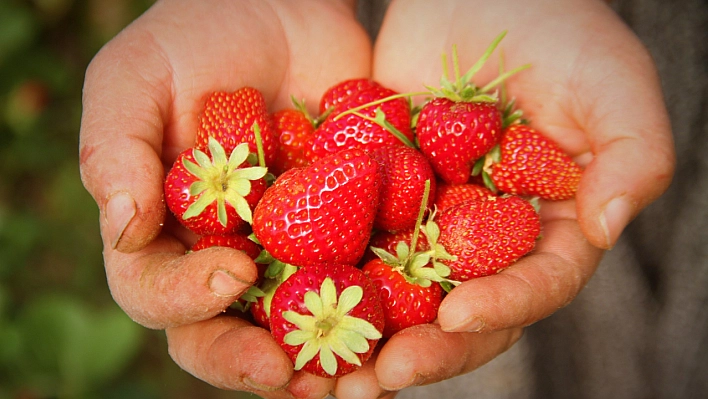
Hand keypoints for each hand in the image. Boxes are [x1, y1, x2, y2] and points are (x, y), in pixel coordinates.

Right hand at [79, 0, 371, 396]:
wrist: (277, 12)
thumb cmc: (192, 42)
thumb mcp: (136, 81)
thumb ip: (114, 152)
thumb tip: (123, 229)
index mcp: (166, 237)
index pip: (157, 293)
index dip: (185, 300)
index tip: (229, 274)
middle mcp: (224, 258)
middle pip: (227, 334)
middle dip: (254, 362)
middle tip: (290, 373)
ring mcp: (288, 253)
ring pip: (297, 328)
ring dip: (323, 360)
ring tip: (356, 376)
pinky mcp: (346, 235)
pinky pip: (362, 282)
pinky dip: (382, 310)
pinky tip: (408, 323)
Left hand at [328, 0, 674, 395]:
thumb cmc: (562, 32)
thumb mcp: (614, 86)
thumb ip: (635, 155)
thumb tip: (608, 226)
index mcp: (547, 229)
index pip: (533, 286)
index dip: (502, 308)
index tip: (458, 316)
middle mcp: (486, 241)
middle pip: (461, 312)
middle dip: (425, 351)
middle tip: (379, 380)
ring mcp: (429, 224)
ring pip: (399, 296)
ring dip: (365, 339)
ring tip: (324, 377)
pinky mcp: (380, 200)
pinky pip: (349, 243)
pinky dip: (324, 279)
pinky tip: (291, 306)